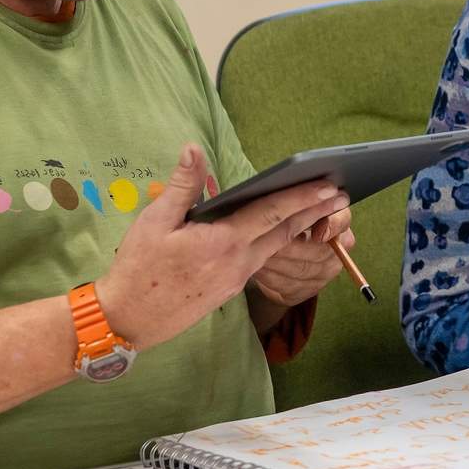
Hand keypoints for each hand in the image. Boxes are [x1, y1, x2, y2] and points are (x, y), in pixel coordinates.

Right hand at [96, 143, 349, 349]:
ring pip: (276, 248)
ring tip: (321, 211)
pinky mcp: (230, 290)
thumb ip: (181, 185)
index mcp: (223, 242)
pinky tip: (283, 234)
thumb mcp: (154, 222)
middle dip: (315, 212)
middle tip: (341, 195)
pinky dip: (279, 243)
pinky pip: (262, 261)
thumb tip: (193, 148)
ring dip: (301, 228)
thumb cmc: (139, 269)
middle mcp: (238, 263)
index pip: (273, 213)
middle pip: (285, 232)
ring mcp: (236, 279)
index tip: (329, 186)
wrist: (128, 321)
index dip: (303, 198)